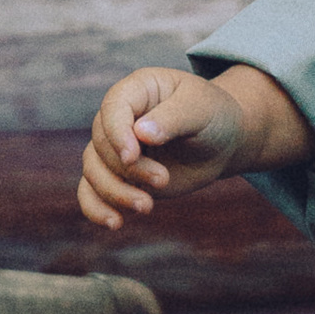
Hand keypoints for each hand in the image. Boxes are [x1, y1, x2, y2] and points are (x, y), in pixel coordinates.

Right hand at [76, 64, 307, 232]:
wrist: (222, 142)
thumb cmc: (213, 116)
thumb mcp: (202, 109)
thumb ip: (173, 118)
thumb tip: (141, 133)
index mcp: (136, 90)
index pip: (113, 108)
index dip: (117, 134)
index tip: (132, 157)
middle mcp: (118, 118)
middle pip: (101, 144)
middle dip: (128, 169)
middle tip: (163, 181)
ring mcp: (116, 148)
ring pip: (93, 170)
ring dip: (114, 193)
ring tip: (146, 207)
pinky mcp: (119, 176)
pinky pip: (92, 191)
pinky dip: (96, 208)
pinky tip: (115, 223)